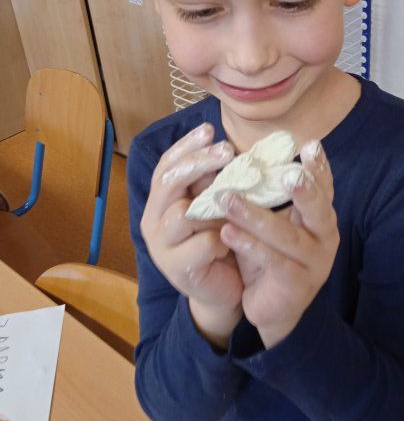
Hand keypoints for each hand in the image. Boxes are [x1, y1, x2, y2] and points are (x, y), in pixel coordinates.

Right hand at [140, 122, 243, 314]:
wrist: (224, 291)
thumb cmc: (219, 242)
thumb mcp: (214, 208)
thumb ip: (211, 184)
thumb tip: (223, 147)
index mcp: (160, 203)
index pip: (165, 167)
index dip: (185, 146)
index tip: (208, 129)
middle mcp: (153, 222)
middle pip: (168, 182)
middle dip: (198, 163)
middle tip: (227, 150)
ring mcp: (162, 247)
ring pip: (183, 214)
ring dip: (213, 208)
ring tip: (233, 211)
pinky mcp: (179, 270)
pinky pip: (204, 243)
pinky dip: (224, 238)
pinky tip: (233, 241)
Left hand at [217, 141, 339, 347]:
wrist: (274, 309)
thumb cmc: (271, 256)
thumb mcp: (273, 223)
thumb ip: (265, 195)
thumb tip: (240, 157)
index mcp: (320, 217)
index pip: (324, 188)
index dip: (319, 168)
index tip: (310, 144)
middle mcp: (324, 238)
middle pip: (319, 210)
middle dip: (305, 191)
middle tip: (288, 173)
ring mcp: (313, 264)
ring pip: (288, 237)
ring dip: (256, 217)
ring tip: (228, 199)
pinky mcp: (296, 286)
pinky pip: (273, 262)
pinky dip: (249, 246)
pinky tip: (227, 232)